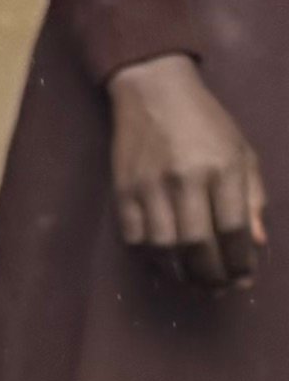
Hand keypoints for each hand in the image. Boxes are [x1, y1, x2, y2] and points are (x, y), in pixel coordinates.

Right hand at [111, 54, 270, 285]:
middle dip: (212, 274)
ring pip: (164, 247)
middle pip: (198, 244)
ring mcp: (150, 187)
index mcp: (222, 167)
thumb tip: (257, 242)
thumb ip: (253, 197)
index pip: (233, 228)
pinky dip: (152, 258)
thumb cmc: (206, 122)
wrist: (153, 92)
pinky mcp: (122, 191)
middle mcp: (186, 179)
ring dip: (181, 273)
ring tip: (195, 282)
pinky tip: (166, 263)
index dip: (240, 261)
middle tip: (220, 289)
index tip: (244, 278)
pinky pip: (136, 238)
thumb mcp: (241, 152)